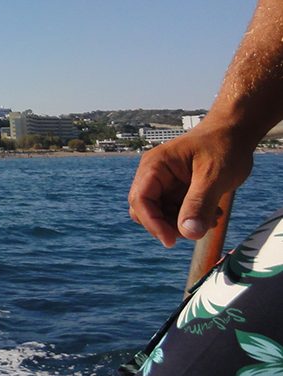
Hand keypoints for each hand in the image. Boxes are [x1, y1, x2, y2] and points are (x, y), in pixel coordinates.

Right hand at [127, 125, 253, 246]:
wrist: (234, 133)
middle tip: (194, 230)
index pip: (140, 200)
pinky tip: (213, 214)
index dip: (152, 223)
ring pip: (161, 214)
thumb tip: (187, 233)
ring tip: (211, 219)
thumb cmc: (222, 146)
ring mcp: (165, 183)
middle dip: (167, 225)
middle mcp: (154, 175)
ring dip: (182, 224)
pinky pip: (175, 212)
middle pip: (145, 210)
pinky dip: (191, 219)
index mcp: (155, 166)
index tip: (171, 241)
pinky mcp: (177, 190)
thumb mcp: (213, 176)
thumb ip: (199, 204)